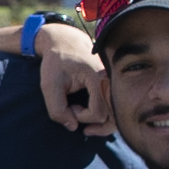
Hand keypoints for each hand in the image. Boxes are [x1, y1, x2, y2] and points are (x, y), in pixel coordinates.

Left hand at [33, 21, 112, 135]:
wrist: (65, 41)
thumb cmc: (56, 62)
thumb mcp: (49, 85)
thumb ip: (57, 109)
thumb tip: (73, 128)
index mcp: (99, 77)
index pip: (98, 113)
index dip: (81, 117)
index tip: (69, 108)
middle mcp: (112, 80)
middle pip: (114, 116)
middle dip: (96, 125)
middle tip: (80, 126)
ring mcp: (116, 81)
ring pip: (118, 113)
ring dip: (103, 124)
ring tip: (87, 127)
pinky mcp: (114, 82)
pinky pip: (116, 105)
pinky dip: (107, 116)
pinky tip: (92, 117)